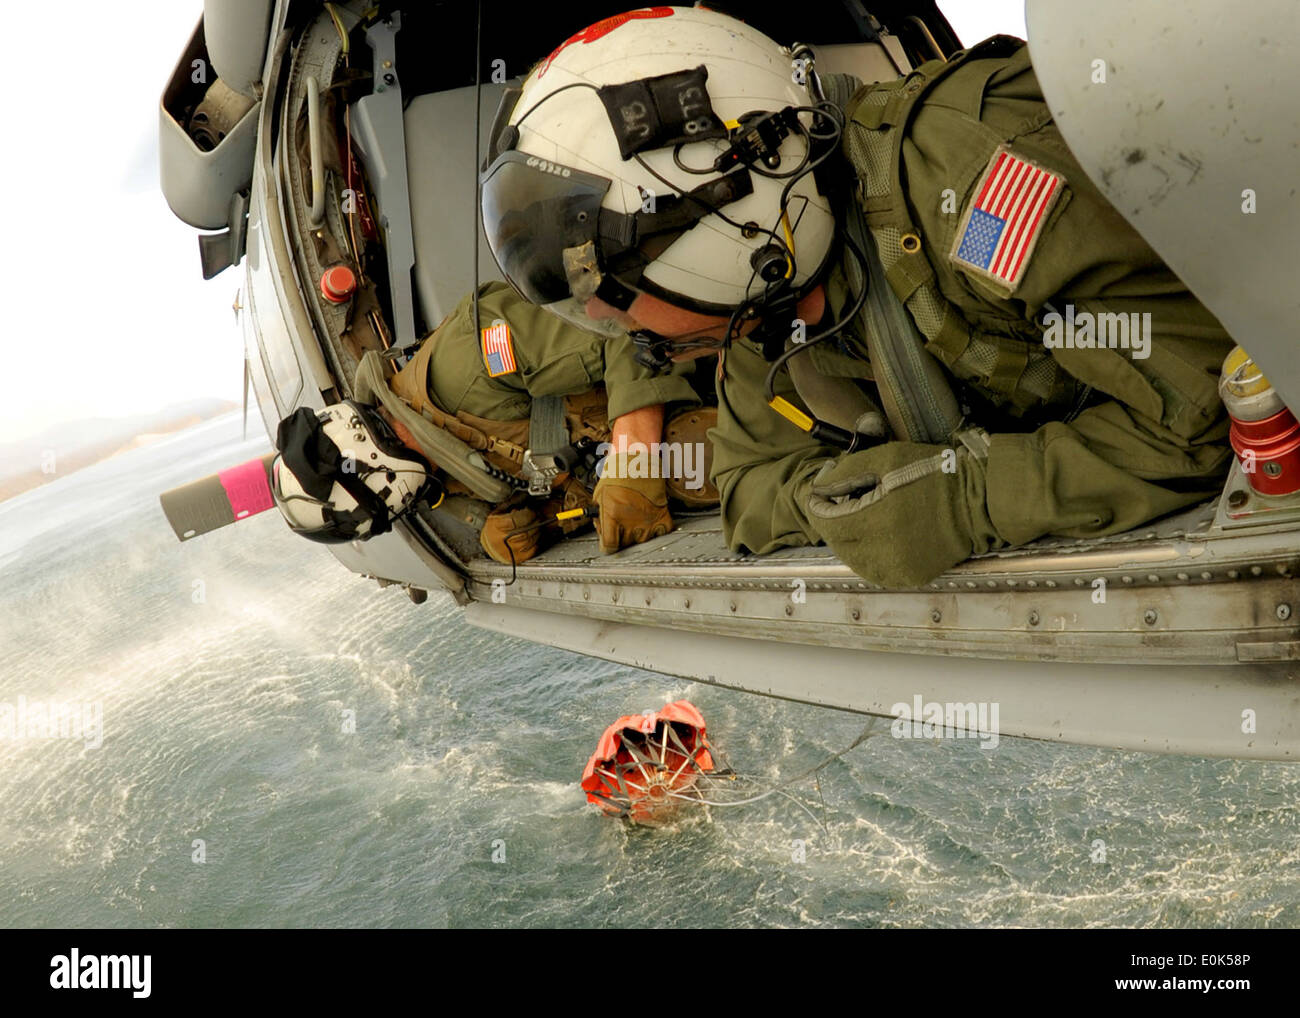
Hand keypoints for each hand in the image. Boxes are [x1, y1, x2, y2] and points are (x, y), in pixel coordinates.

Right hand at [479, 506, 541, 564]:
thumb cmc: (493, 526)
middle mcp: (502, 540)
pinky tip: (535, 535)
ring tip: (536, 524)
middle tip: (537, 516)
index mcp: (496, 526)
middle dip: (535, 522)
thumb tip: (525, 496)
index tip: (531, 511)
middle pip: (526, 531)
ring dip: (538, 531)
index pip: (516, 521)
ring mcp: (510, 551)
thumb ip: (512, 503)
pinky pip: (533, 549)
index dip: (528, 514)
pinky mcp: (518, 558)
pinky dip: (537, 541)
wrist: (490, 543)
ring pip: (531, 541)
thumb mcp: (498, 511)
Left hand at [593, 453, 673, 552]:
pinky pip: (660, 533)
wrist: (637, 460)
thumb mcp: (599, 496)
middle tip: (621, 524)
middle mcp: (630, 520)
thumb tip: (603, 533)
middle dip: (621, 537)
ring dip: (637, 534)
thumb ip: (600, 518)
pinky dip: (655, 530)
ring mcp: (647, 519)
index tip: (609, 544)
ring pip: (642, 541)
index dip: (608, 546)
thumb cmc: (617, 474)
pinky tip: (648, 521)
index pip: (610, 546)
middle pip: (626, 544)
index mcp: (612, 515)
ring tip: (634, 519)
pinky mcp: (661, 515)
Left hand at [806, 438, 996, 586]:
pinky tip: (882, 535)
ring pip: (853, 559)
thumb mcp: (886, 459)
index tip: (822, 494)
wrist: (977, 500)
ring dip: (850, 539)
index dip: (819, 506)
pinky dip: (870, 555)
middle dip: (835, 521)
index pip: (826, 522)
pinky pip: (875, 570)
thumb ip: (846, 473)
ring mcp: (898, 568)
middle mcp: (885, 550)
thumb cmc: (933, 473)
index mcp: (877, 518)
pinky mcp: (910, 576)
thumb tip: (818, 487)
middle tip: (849, 501)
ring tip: (866, 518)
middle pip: (837, 542)